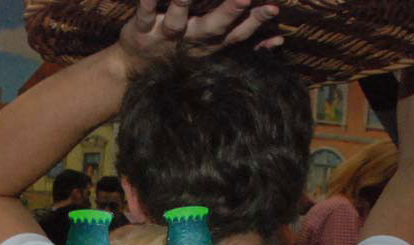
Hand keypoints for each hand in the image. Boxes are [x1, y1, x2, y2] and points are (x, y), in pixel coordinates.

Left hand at [118, 0, 282, 68]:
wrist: (134, 68)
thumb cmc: (178, 52)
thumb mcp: (213, 50)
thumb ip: (244, 39)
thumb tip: (279, 40)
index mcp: (209, 43)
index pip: (238, 33)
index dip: (255, 22)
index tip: (274, 8)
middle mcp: (191, 40)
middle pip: (213, 26)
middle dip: (230, 11)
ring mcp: (165, 36)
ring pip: (176, 20)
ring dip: (184, 3)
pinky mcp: (141, 31)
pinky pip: (143, 14)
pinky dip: (146, 2)